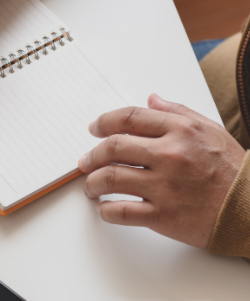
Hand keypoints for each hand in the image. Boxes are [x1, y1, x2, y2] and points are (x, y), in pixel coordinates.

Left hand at [79, 93, 245, 247]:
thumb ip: (177, 113)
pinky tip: (104, 208)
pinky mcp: (164, 216)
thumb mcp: (210, 130)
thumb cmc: (232, 170)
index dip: (104, 122)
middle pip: (112, 147)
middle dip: (91, 154)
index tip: (94, 128)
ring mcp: (165, 187)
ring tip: (90, 185)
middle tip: (84, 161)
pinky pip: (121, 211)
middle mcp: (170, 155)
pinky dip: (106, 210)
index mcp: (180, 131)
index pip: (128, 118)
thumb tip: (151, 100)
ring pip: (110, 178)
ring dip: (92, 182)